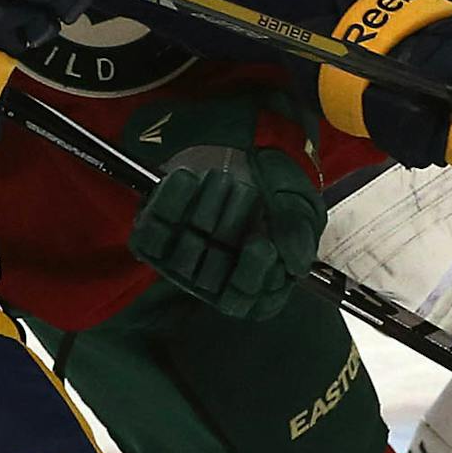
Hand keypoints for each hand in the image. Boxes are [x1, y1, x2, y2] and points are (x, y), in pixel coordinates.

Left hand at [129, 145, 324, 320]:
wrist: (254, 154)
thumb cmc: (279, 191)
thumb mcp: (299, 209)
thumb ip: (297, 236)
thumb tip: (294, 266)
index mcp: (251, 283)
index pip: (244, 297)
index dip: (251, 274)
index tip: (262, 243)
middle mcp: (213, 279)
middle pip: (211, 277)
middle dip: (230, 229)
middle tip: (247, 192)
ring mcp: (182, 260)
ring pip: (182, 254)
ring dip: (204, 213)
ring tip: (223, 179)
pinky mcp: (156, 237)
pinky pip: (152, 232)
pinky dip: (167, 203)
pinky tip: (186, 178)